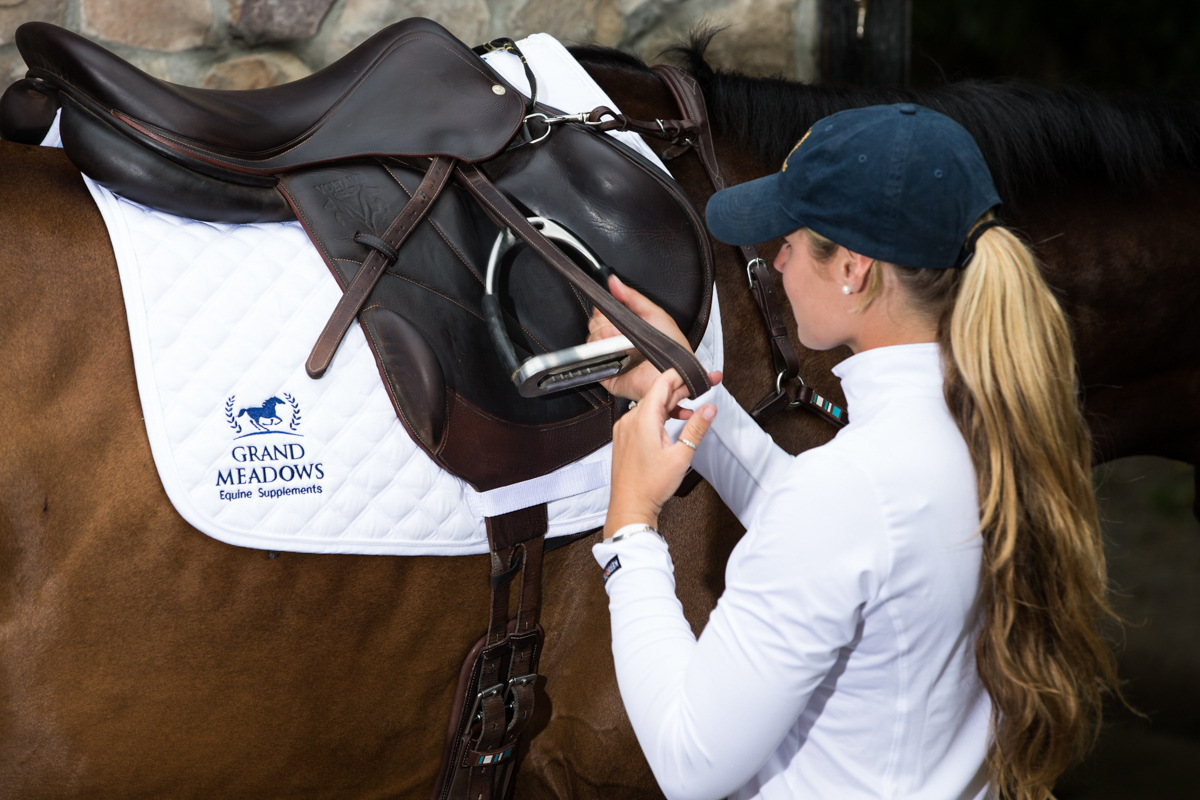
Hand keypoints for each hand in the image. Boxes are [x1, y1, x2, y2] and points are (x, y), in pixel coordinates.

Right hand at [587, 275, 720, 403]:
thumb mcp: (654, 313)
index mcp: (625, 327)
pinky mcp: (606, 373)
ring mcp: (610, 357)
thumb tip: (613, 281)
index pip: (602, 314)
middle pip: (594, 325)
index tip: (607, 311)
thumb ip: (633, 297)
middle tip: (618, 329)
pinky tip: (612, 351)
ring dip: (602, 337)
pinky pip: (592, 361)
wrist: (675, 371)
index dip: (602, 311)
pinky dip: (598, 353)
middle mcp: (615, 342)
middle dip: (603, 324)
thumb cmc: (671, 345)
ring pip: (591, 341)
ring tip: (619, 341)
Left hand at [604, 369, 716, 536]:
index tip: (699, 374)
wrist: (630, 506)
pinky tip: (674, 422)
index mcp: (643, 419)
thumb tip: (709, 408)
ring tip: (693, 409)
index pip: (662, 383)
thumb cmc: (650, 486)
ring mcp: (625, 428)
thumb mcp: (681, 456)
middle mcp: (630, 420)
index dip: (682, 375)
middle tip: (704, 388)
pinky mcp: (625, 437)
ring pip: (651, 405)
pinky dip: (661, 415)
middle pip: (658, 393)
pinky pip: (644, 417)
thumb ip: (696, 428)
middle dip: (682, 389)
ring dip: (672, 403)